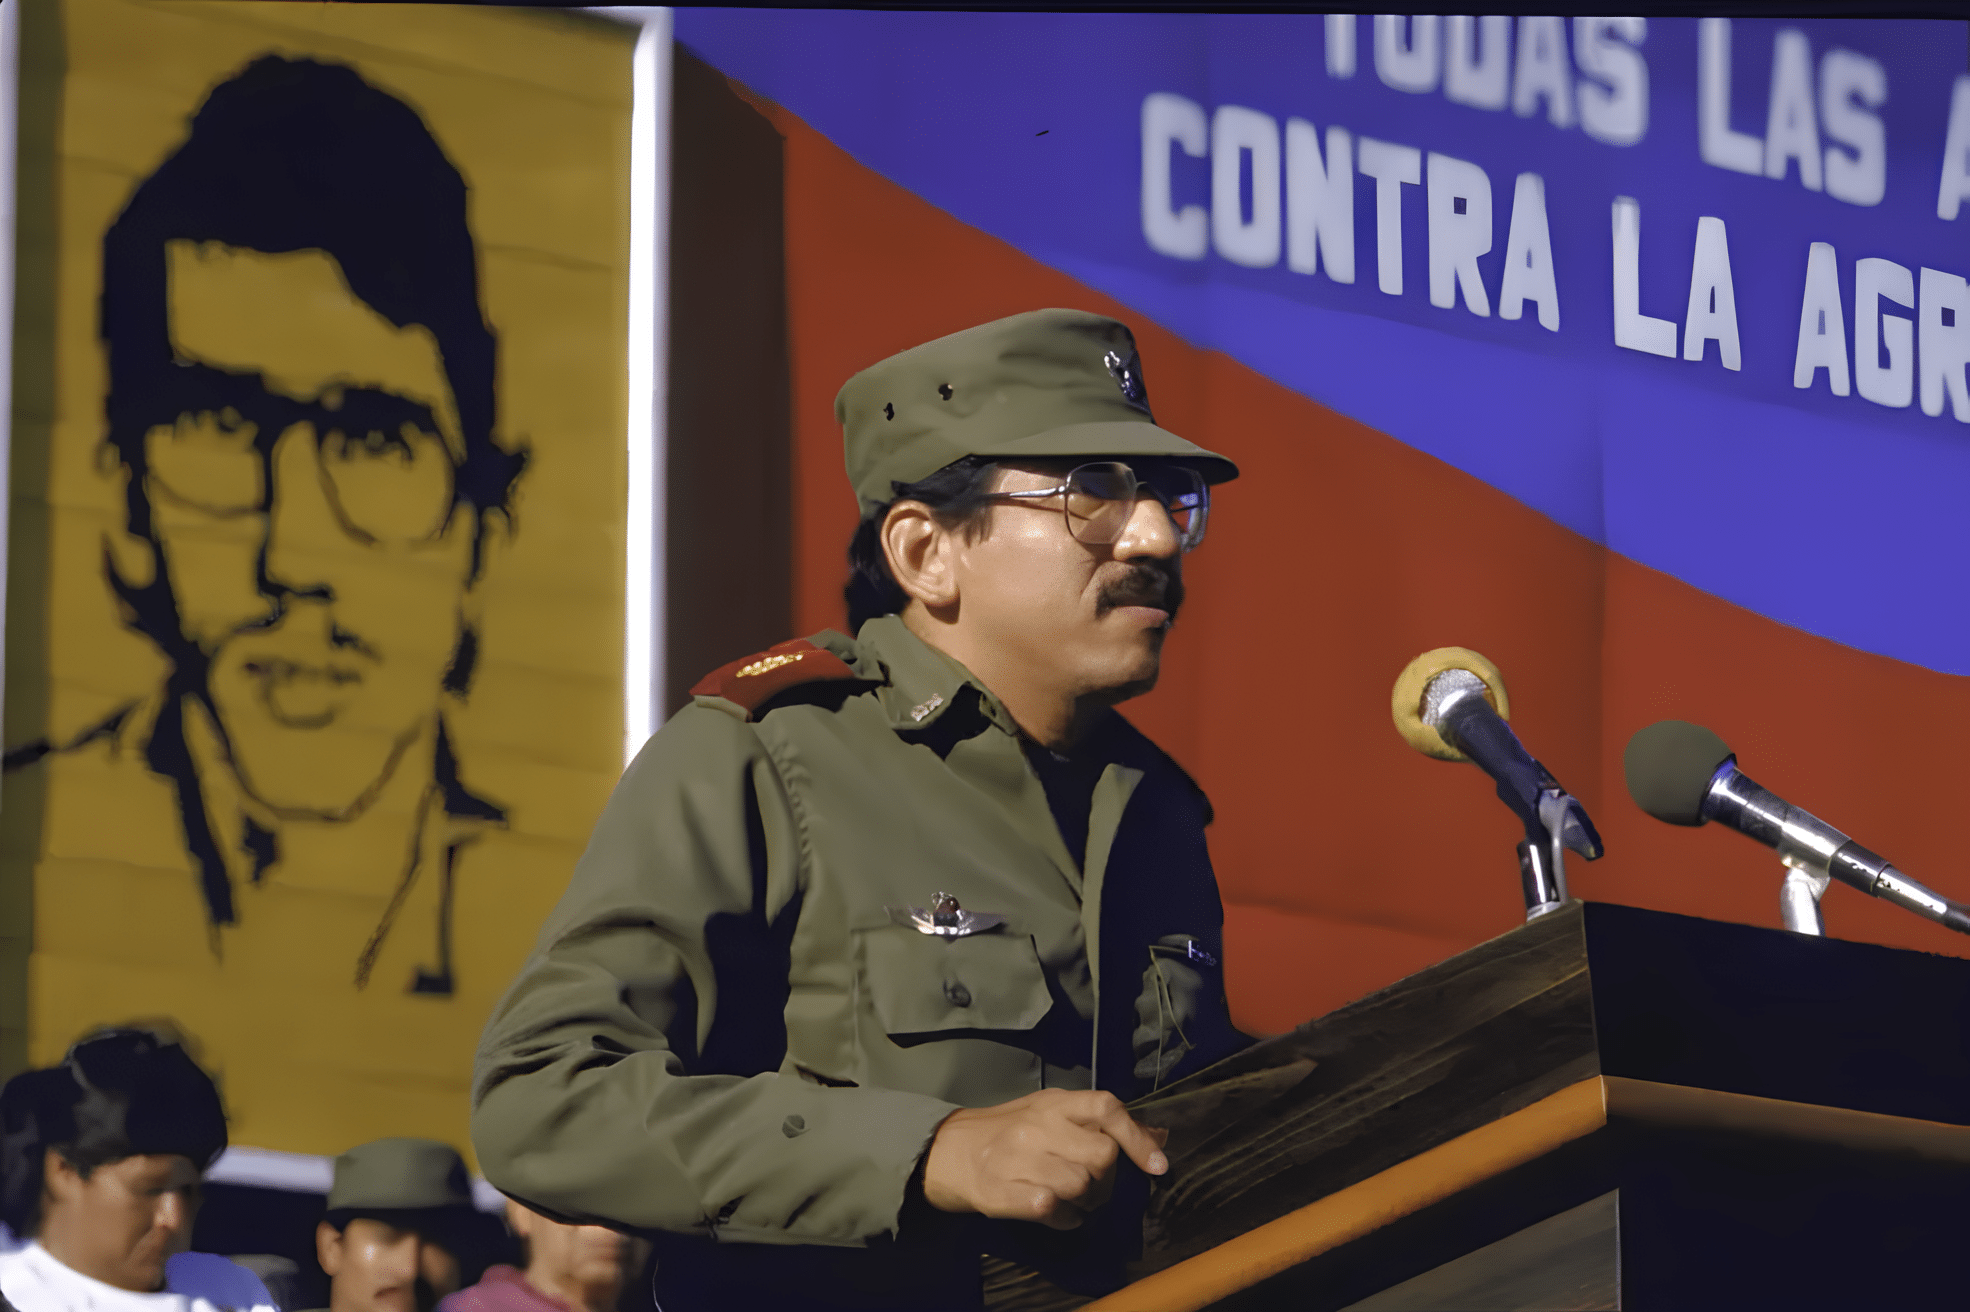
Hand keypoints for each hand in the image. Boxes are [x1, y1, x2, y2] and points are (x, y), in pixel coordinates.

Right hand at [920, 1089, 1170, 1229]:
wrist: (949, 1151)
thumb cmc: (1010, 1131)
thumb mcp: (1054, 1114)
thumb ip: (1102, 1123)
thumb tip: (1160, 1137)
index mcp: (1054, 1103)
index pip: (1106, 1108)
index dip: (1137, 1138)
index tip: (1157, 1167)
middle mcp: (1037, 1126)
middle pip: (1102, 1156)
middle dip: (1106, 1178)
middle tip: (1093, 1184)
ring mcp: (1019, 1159)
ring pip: (1081, 1186)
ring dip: (1085, 1203)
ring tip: (1071, 1199)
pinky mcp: (1003, 1193)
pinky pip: (1055, 1211)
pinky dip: (1065, 1220)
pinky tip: (1056, 1214)